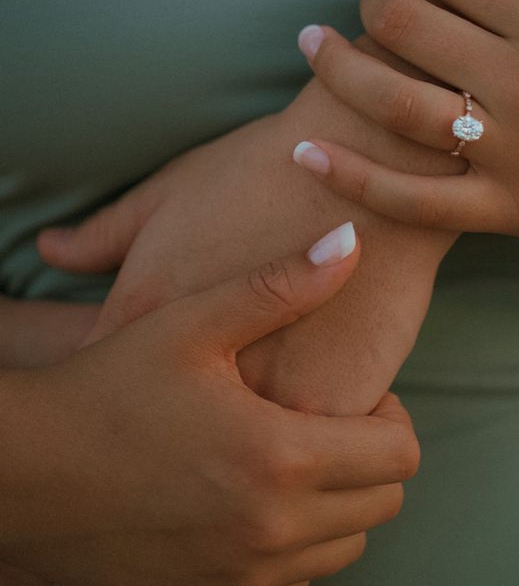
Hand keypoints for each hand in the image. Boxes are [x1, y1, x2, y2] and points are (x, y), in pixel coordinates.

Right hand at [1, 226, 419, 585]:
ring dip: (340, 501)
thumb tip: (352, 240)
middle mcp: (271, 530)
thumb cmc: (108, 387)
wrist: (25, 474)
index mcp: (278, 457)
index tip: (354, 388)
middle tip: (328, 416)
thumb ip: (282, 285)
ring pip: (345, 547)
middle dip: (372, 456)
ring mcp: (242, 576)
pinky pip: (296, 579)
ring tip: (293, 450)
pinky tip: (257, 492)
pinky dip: (299, 541)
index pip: (398, 453)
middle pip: (383, 503)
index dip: (390, 413)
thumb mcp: (193, 322)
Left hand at [37, 103, 453, 415]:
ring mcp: (267, 397)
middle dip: (189, 428)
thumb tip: (49, 249)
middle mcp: (199, 370)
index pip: (108, 388)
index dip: (130, 391)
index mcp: (147, 313)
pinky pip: (315, 450)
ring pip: (250, 455)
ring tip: (270, 409)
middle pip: (177, 434)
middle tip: (213, 403)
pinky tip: (317, 400)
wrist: (375, 157)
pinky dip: (314, 436)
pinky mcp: (332, 409)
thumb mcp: (173, 190)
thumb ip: (105, 233)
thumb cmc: (265, 166)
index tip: (153, 387)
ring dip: (254, 442)